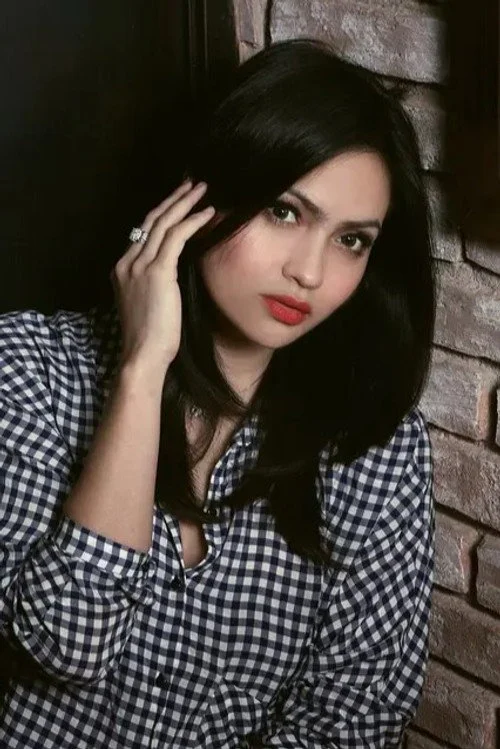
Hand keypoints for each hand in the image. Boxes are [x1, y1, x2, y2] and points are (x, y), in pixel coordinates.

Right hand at [110, 179, 214, 377]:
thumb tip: (175, 271)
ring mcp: (139, 265)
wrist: (143, 354)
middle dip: (173, 199)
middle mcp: (127, 261)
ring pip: (164, 223)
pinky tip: (208, 213)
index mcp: (123, 268)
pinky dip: (193, 222)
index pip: (144, 231)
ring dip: (185, 203)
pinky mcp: (157, 271)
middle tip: (192, 183)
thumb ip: (156, 282)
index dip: (163, 212)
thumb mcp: (150, 302)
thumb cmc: (151, 337)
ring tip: (202, 189)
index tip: (179, 200)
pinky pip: (176, 237)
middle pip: (151, 219)